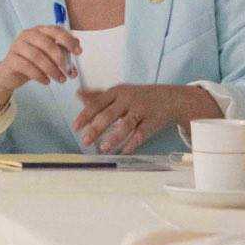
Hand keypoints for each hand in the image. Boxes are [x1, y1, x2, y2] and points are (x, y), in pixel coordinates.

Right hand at [0, 26, 81, 113]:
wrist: (9, 74)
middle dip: (60, 58)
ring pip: (37, 56)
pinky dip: (39, 75)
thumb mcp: (48, 55)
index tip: (78, 52)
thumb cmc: (32, 62)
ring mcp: (17, 46)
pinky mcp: (11, 59)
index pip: (55, 30)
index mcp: (38, 31)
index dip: (68, 40)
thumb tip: (78, 47)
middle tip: (69, 72)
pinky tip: (47, 81)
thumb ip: (62, 50)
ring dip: (52, 70)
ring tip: (61, 79)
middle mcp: (27, 35)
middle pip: (46, 43)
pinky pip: (27, 67)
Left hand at [73, 83, 209, 152]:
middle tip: (85, 141)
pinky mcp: (152, 121)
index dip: (85, 115)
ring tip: (103, 148)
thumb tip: (78, 94)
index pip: (97, 103)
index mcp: (117, 92)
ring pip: (126, 125)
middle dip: (96, 128)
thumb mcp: (118, 92)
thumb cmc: (138, 96)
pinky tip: (123, 151)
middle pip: (109, 114)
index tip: (75, 127)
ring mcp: (141, 110)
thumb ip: (98, 95)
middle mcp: (128, 100)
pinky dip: (132, 143)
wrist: (169, 98)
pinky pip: (141, 134)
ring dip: (114, 137)